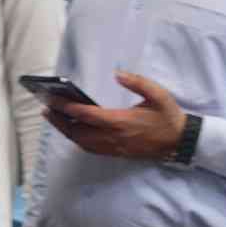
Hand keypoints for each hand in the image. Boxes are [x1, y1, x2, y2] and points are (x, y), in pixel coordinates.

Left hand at [47, 70, 187, 162]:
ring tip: (52, 117)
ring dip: (65, 130)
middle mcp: (113, 137)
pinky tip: (71, 129)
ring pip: (81, 142)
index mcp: (121, 122)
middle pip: (77, 131)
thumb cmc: (168, 116)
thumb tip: (117, 74)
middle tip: (45, 108)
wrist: (180, 142)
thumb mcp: (158, 94)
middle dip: (59, 120)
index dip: (67, 108)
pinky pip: (89, 148)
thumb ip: (137, 83)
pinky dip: (76, 139)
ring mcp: (113, 147)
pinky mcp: (115, 152)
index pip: (87, 115)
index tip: (52, 100)